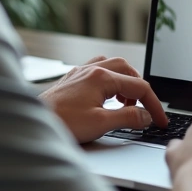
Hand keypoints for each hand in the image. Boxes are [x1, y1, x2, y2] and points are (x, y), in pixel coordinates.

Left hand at [39, 56, 168, 142]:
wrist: (32, 123)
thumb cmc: (62, 123)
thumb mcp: (101, 123)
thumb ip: (128, 118)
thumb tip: (146, 117)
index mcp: (101, 77)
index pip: (139, 87)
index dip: (153, 105)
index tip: (159, 120)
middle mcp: (91, 70)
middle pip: (127, 70)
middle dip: (140, 89)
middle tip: (145, 109)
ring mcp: (80, 73)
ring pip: (112, 66)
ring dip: (125, 82)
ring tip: (127, 103)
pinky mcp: (71, 79)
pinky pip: (97, 70)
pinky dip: (109, 80)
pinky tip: (106, 96)